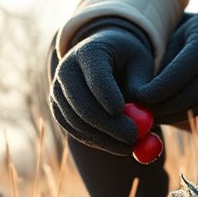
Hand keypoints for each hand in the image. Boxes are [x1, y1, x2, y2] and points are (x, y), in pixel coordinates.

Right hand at [50, 24, 154, 154]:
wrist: (103, 59)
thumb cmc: (127, 61)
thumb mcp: (140, 66)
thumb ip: (139, 88)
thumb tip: (139, 117)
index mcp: (89, 52)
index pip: (97, 78)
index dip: (111, 99)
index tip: (130, 116)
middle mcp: (66, 69)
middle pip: (83, 104)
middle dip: (109, 126)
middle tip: (133, 138)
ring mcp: (58, 90)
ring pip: (77, 121)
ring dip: (104, 138)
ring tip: (131, 144)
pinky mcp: (57, 108)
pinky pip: (73, 130)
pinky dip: (95, 141)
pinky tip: (116, 145)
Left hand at [136, 0, 197, 121]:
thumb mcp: (181, 35)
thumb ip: (166, 61)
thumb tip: (143, 90)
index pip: (176, 76)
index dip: (154, 91)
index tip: (136, 96)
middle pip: (184, 97)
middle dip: (158, 107)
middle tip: (136, 110)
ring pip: (192, 108)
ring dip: (168, 115)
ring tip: (147, 115)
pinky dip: (179, 114)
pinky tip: (163, 114)